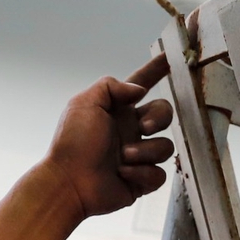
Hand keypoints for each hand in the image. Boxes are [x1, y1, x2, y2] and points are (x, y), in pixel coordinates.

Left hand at [41, 55, 176, 220]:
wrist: (69, 182)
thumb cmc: (72, 143)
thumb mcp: (84, 104)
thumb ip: (111, 87)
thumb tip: (138, 90)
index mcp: (118, 111)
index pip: (142, 85)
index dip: (157, 71)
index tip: (171, 57)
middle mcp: (131, 130)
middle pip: (164, 114)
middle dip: (159, 117)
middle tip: (142, 127)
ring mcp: (138, 155)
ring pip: (165, 147)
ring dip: (145, 151)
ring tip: (122, 157)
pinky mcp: (141, 180)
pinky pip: (159, 174)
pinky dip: (143, 173)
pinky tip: (123, 174)